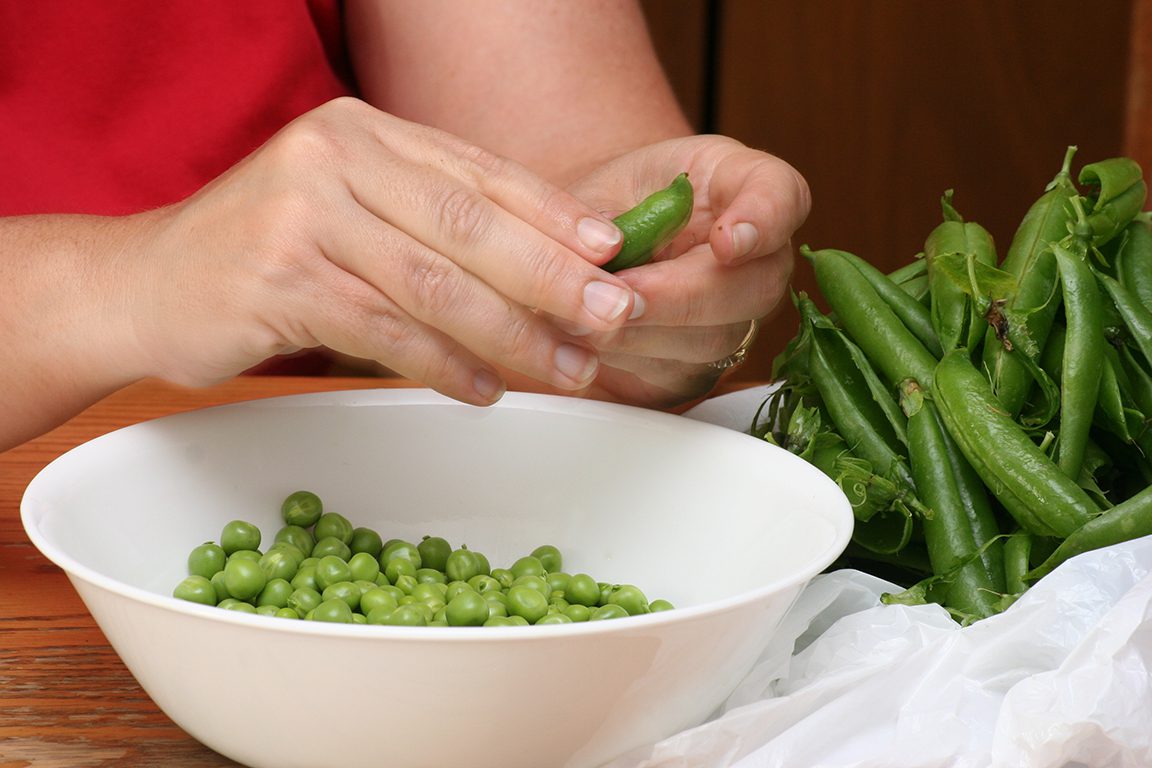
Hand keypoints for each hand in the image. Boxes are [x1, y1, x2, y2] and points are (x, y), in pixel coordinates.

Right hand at [126, 98, 645, 402]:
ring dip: (513, 335)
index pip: (482, 172)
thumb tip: (550, 264)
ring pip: (435, 284)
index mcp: (366, 133)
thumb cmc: (270, 253)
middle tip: (611, 316)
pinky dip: (445, 366)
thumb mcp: (355, 213)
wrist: (147, 283)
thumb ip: (436, 225)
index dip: (556, 216)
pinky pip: (386, 331)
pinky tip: (485, 390)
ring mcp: (301, 216)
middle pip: (470, 225)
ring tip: (565, 368)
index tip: (613, 255)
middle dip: (552, 277)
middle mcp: (334, 158)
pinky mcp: (277, 281)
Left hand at [557, 135, 810, 407]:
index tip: (727, 241)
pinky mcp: (699, 368)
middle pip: (755, 285)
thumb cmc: (605, 209)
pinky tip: (586, 344)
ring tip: (582, 321)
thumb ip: (600, 217)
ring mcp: (736, 318)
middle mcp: (756, 258)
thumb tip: (597, 262)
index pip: (780, 195)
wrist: (586, 260)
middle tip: (621, 297)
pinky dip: (626, 361)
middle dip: (681, 297)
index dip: (761, 219)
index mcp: (739, 185)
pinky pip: (674, 375)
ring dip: (642, 334)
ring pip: (711, 339)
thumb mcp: (598, 187)